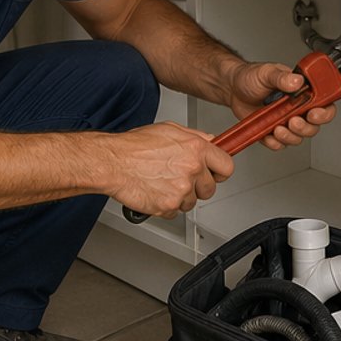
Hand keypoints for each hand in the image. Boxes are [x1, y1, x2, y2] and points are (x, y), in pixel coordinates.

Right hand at [105, 122, 232, 217]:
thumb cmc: (135, 146)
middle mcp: (192, 169)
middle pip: (210, 188)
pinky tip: (156, 190)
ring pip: (192, 201)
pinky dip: (166, 204)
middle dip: (198, 186)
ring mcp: (181, 189)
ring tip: (163, 181)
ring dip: (181, 196)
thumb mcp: (170, 129)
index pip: (226, 166)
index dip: (220, 171)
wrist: (113, 162)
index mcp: (196, 148)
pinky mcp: (169, 205)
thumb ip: (195, 136)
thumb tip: (211, 141)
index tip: (215, 173)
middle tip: (180, 177)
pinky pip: (175, 211)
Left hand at [226, 61, 336, 151]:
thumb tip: (296, 81)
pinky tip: (268, 134)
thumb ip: (281, 77)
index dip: (324, 112)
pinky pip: (280, 144)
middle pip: (314, 125)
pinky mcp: (273, 131)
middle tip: (293, 121)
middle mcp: (297, 107)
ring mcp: (286, 120)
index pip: (324, 102)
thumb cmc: (251, 77)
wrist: (232, 88)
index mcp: (302, 90)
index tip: (314, 113)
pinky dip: (275, 142)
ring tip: (277, 128)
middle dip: (305, 128)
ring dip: (290, 137)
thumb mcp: (266, 72)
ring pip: (298, 137)